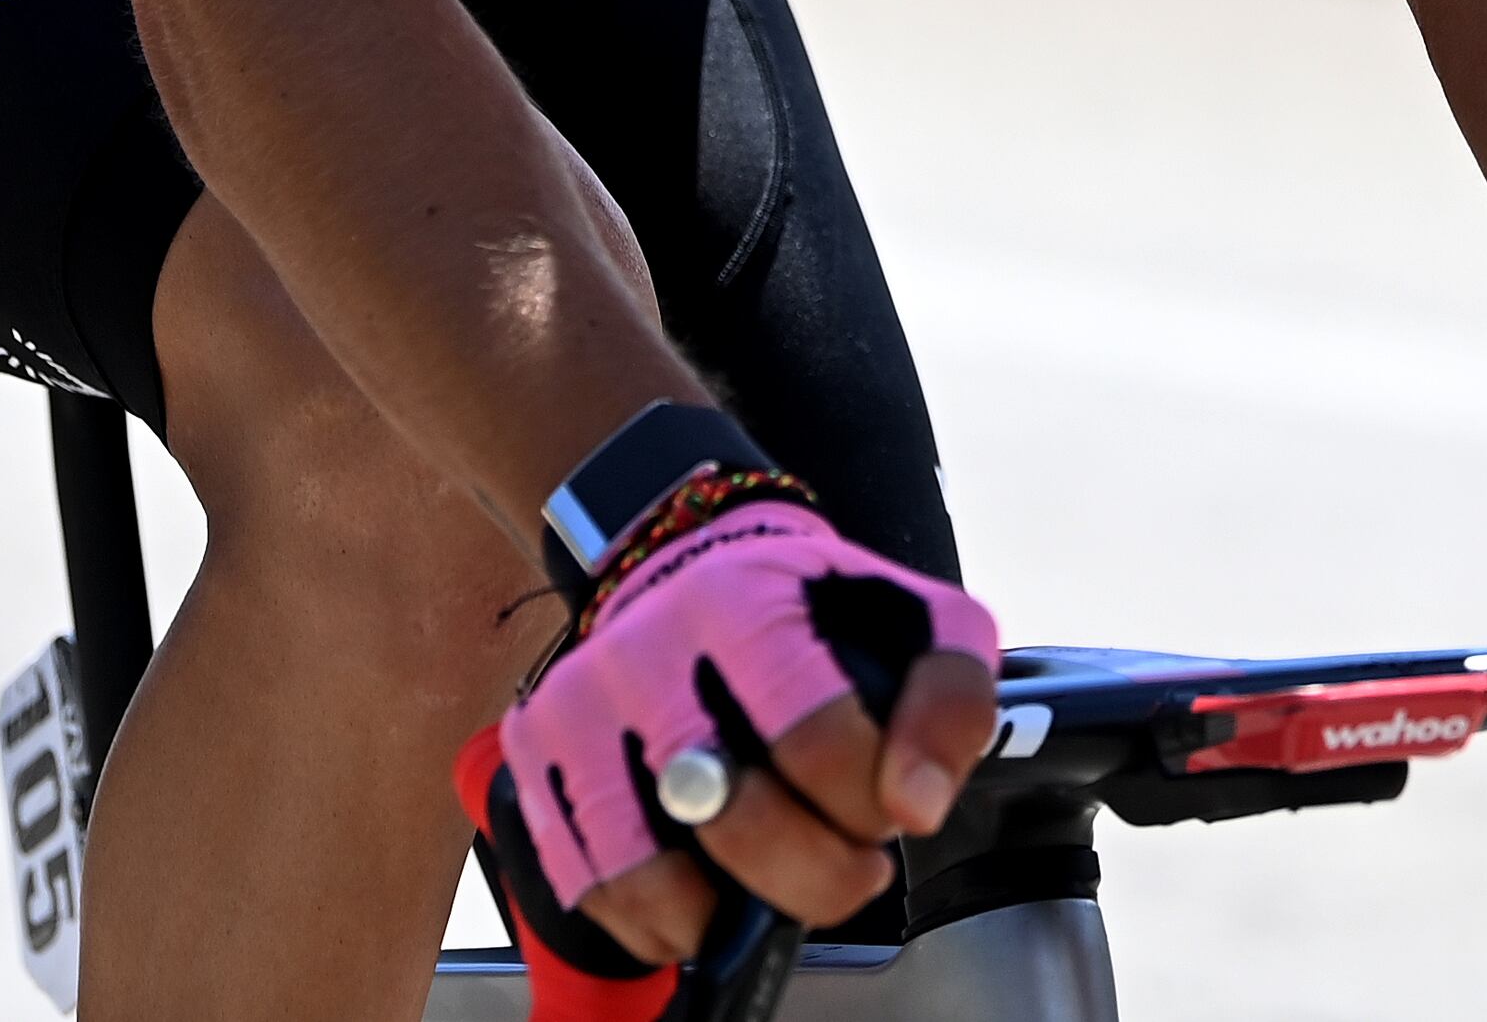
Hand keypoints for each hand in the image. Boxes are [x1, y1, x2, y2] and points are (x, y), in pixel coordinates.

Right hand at [495, 498, 1001, 966]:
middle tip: (848, 869)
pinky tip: (706, 902)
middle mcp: (647, 646)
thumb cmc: (815, 612)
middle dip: (815, 874)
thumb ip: (950, 702)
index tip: (889, 815)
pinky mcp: (537, 754)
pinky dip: (655, 923)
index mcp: (744, 599)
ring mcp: (579, 705)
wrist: (689, 561)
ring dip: (728, 914)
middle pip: (731, 814)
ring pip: (645, 867)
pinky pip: (589, 883)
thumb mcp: (916, 619)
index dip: (867, 805)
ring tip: (771, 898)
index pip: (812, 738)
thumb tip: (914, 807)